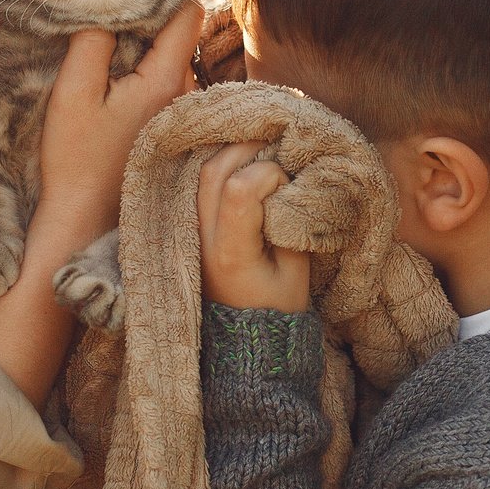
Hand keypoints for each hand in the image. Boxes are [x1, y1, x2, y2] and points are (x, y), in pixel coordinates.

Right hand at [35, 0, 203, 249]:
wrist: (84, 217)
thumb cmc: (76, 158)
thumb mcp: (74, 93)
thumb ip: (93, 41)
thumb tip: (109, 1)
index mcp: (167, 79)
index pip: (190, 11)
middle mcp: (185, 92)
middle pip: (183, 30)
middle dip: (155, 10)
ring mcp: (181, 109)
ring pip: (175, 53)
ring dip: (150, 38)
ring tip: (114, 29)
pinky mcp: (169, 122)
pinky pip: (168, 77)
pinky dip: (148, 62)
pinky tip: (118, 66)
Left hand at [197, 141, 310, 312]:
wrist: (246, 341)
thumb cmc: (278, 308)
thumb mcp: (297, 270)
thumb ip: (290, 224)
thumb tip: (288, 183)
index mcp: (230, 252)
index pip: (239, 188)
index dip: (269, 174)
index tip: (287, 187)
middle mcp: (202, 240)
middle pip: (213, 171)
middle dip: (247, 150)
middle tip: (275, 147)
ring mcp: (192, 235)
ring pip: (201, 173)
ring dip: (231, 153)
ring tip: (260, 152)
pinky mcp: (191, 230)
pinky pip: (199, 186)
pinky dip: (221, 167)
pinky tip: (242, 165)